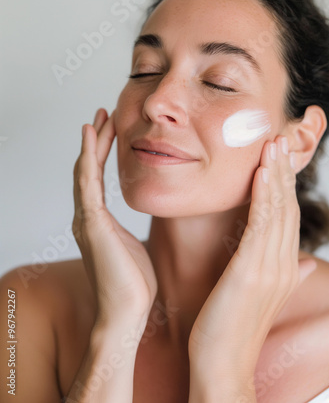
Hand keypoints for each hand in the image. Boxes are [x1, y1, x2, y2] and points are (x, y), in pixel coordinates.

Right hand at [72, 108, 157, 329]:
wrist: (127, 313)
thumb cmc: (134, 284)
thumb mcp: (135, 246)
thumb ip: (131, 230)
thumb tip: (142, 222)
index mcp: (96, 222)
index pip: (97, 179)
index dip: (102, 153)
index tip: (111, 130)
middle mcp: (86, 217)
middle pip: (88, 169)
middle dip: (97, 141)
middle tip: (104, 115)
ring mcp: (86, 219)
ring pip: (85, 170)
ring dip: (93, 142)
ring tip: (100, 117)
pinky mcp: (92, 223)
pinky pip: (88, 181)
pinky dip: (88, 156)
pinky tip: (92, 135)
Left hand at [188, 135, 316, 377]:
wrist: (222, 367)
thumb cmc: (231, 329)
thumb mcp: (261, 296)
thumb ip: (284, 273)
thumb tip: (306, 260)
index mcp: (283, 267)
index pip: (287, 216)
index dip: (284, 184)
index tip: (277, 157)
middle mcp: (282, 264)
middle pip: (287, 207)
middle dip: (283, 172)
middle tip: (279, 138)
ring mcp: (270, 268)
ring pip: (278, 210)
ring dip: (276, 175)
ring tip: (272, 144)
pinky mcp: (252, 272)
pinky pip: (262, 225)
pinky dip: (264, 196)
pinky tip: (261, 173)